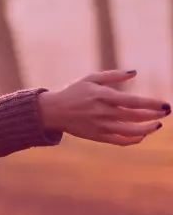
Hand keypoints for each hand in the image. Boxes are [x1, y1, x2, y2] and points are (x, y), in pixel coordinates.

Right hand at [38, 70, 169, 145]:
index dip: (152, 103)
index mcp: (102, 96)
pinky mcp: (97, 136)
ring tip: (157, 125)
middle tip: (167, 111)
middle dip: (154, 114)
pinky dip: (134, 140)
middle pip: (135, 116)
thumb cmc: (73, 92)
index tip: (165, 104)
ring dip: (148, 129)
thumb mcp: (90, 78)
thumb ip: (113, 75)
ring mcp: (100, 126)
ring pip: (131, 131)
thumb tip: (134, 72)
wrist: (52, 111)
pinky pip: (120, 141)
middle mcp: (103, 112)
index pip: (134, 101)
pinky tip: (142, 135)